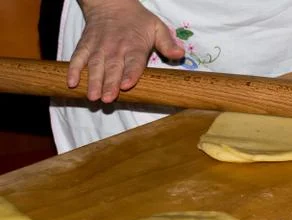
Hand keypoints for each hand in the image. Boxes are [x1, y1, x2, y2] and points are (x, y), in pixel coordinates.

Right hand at [68, 0, 184, 102]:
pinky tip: (71, 83)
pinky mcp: (85, 46)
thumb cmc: (137, 20)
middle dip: (109, 84)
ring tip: (92, 97)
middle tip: (108, 99)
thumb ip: (167, 43)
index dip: (130, 74)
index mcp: (134, 46)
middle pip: (112, 68)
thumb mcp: (157, 27)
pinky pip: (77, 58)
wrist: (111, 2)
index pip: (133, 62)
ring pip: (95, 66)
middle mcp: (115, 48)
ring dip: (93, 82)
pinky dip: (73, 70)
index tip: (126, 85)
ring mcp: (98, 48)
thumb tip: (179, 54)